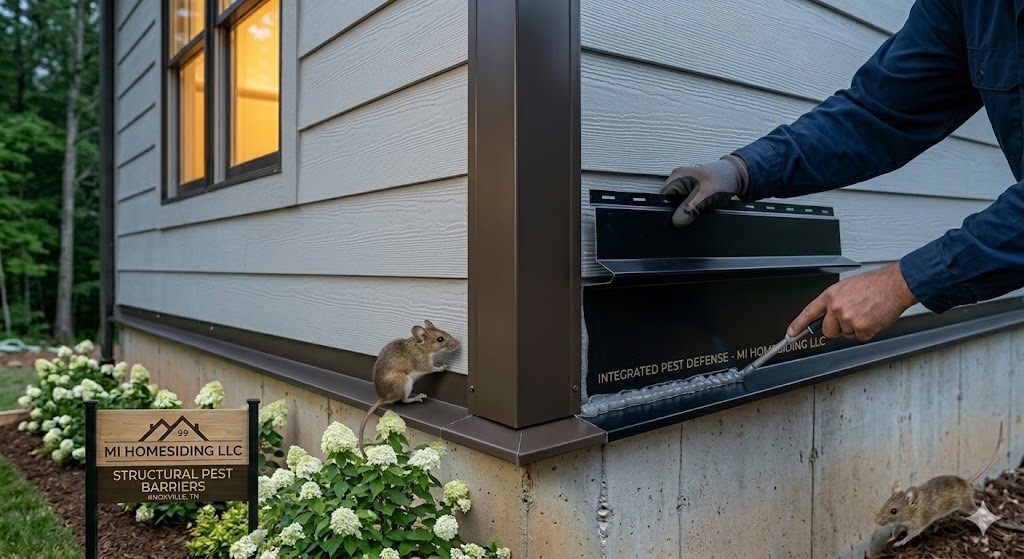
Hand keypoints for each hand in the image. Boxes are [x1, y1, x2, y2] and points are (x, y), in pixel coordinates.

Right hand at [659, 155, 748, 226]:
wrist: (735, 177)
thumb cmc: (722, 180)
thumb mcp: (705, 196)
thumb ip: (690, 209)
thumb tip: (676, 222)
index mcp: (676, 177)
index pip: (661, 198)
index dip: (666, 211)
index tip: (675, 220)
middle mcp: (677, 180)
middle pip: (667, 202)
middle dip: (676, 212)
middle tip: (691, 214)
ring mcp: (683, 186)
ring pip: (676, 205)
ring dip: (684, 211)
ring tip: (697, 209)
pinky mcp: (689, 192)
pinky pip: (684, 204)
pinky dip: (690, 210)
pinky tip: (698, 209)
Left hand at [787, 263, 918, 341]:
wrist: (894, 285)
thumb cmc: (874, 284)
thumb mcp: (847, 287)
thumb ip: (836, 300)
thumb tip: (829, 314)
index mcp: (831, 295)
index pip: (809, 312)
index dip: (798, 324)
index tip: (791, 333)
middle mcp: (836, 307)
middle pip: (828, 330)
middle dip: (837, 329)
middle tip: (851, 318)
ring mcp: (848, 318)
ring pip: (846, 334)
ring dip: (855, 328)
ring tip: (866, 312)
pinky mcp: (861, 328)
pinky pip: (860, 337)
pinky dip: (868, 331)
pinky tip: (872, 318)